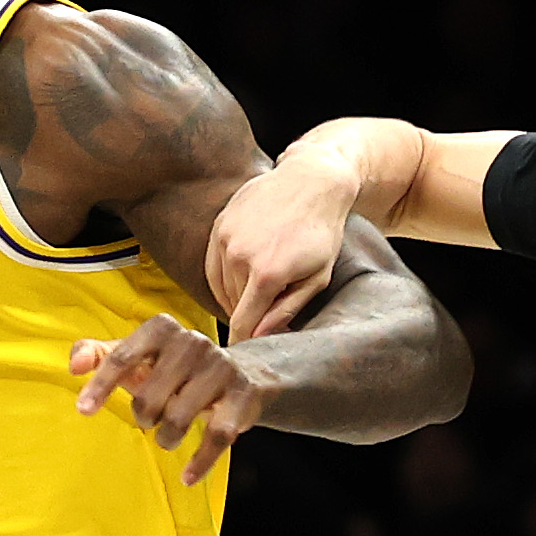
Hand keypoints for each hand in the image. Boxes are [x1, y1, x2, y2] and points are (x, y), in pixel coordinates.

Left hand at [68, 317, 265, 484]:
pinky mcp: (242, 395)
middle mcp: (193, 342)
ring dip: (167, 437)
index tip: (83, 411)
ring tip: (167, 438)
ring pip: (180, 417)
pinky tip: (187, 477)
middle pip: (149, 395)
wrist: (242, 374)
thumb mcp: (138, 356)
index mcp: (162, 329)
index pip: (122, 357)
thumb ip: (100, 354)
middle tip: (148, 419)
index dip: (100, 386)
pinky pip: (217, 436)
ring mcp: (221, 367)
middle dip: (143, 416)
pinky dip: (200, 461)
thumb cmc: (175, 368)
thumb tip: (74, 365)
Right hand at [207, 160, 355, 339]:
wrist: (311, 180)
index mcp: (267, 274)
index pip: (242, 324)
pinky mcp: (219, 226)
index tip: (243, 355)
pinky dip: (226, 277)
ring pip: (222, 287)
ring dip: (238, 294)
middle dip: (248, 315)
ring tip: (263, 286)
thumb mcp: (316, 277)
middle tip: (268, 313)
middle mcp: (239, 256)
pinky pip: (214, 266)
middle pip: (233, 305)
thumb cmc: (321, 232)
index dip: (243, 343)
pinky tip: (245, 275)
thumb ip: (286, 309)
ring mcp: (226, 239)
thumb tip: (259, 335)